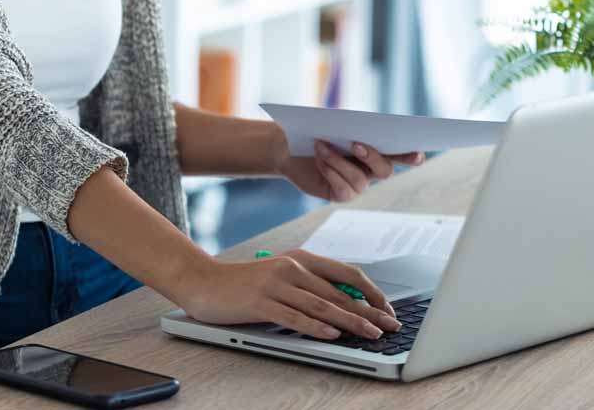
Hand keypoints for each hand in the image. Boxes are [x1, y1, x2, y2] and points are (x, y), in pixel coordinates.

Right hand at [172, 248, 403, 339]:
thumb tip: (345, 304)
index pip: (346, 273)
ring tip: (370, 333)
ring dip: (350, 321)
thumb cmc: (243, 283)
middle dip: (369, 311)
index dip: (371, 291)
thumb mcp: (280, 276)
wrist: (202, 281)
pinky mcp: (260, 302)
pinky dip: (315, 326)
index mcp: (300, 259)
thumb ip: (309, 285)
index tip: (387, 308)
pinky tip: (331, 334)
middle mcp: (291, 268)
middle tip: (391, 325)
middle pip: (339, 293)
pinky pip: (293, 316)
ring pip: (322, 305)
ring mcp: (275, 284)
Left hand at [273, 138, 424, 201]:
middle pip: (385, 170)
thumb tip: (359, 125)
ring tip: (321, 145)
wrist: (292, 148)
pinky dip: (329, 171)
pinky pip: (343, 188)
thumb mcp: (335, 123)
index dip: (410, 156)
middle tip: (356, 143)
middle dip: (372, 156)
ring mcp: (358, 185)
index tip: (417, 154)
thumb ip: (351, 123)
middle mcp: (372, 171)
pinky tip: (318, 159)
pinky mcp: (341, 194)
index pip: (400, 154)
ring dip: (338, 160)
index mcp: (377, 150)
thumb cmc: (318, 131)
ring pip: (359, 179)